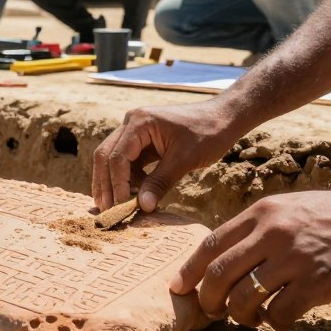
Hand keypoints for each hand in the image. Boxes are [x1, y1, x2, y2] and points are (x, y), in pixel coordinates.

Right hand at [91, 98, 240, 211]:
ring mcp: (136, 132)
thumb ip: (161, 182)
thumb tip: (142, 207)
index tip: (122, 207)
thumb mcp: (184, 159)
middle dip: (105, 184)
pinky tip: (134, 197)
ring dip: (114, 183)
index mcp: (139, 122)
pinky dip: (128, 180)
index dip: (117, 184)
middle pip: (106, 156)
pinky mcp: (144, 142)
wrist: (225, 118)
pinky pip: (129, 162)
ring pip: (114, 160)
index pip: (117, 156)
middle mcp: (131, 123)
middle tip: (106, 211)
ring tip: (116, 208)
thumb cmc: (208, 133)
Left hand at [169, 186, 330, 330]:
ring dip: (240, 317)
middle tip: (214, 312)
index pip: (210, 245)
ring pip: (242, 299)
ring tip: (252, 318)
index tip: (178, 288)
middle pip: (217, 275)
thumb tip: (229, 256)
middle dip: (208, 301)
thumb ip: (261, 228)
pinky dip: (273, 325)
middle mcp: (272, 232)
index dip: (188, 271)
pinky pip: (277, 315)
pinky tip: (283, 320)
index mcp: (262, 213)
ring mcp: (294, 258)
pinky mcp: (317, 283)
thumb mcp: (292, 208)